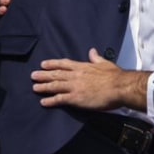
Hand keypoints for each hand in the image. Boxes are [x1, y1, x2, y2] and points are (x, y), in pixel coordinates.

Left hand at [31, 48, 149, 110]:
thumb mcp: (105, 63)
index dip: (52, 64)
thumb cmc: (115, 76)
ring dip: (44, 86)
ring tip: (34, 88)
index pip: (64, 63)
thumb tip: (92, 51)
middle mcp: (76, 75)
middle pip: (56, 74)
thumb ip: (96, 58)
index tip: (43, 64)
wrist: (120, 87)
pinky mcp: (76, 98)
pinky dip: (51, 100)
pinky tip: (43, 102)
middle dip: (44, 75)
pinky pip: (60, 99)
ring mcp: (75, 87)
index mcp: (83, 66)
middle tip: (33, 76)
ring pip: (55, 86)